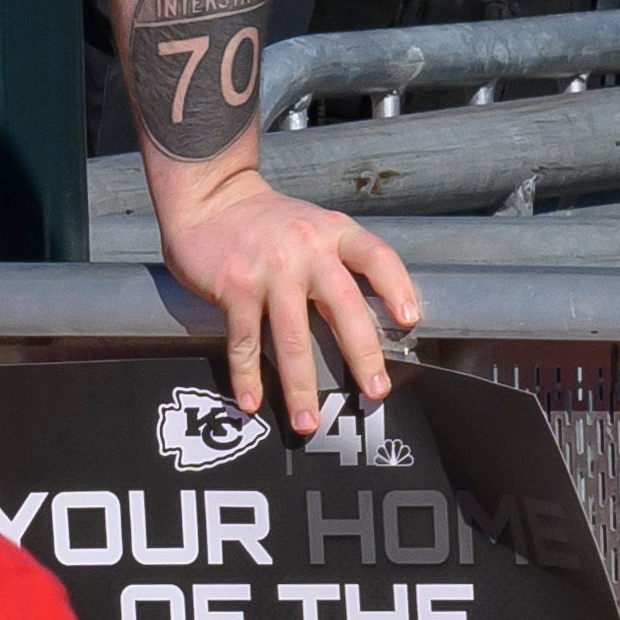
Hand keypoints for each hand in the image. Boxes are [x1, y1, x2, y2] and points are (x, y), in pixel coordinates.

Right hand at [147, 149, 423, 433]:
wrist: (210, 196)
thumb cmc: (269, 220)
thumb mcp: (315, 225)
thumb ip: (339, 259)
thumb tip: (374, 315)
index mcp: (334, 233)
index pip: (377, 257)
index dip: (397, 287)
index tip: (410, 321)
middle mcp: (306, 250)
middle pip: (343, 307)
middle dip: (362, 354)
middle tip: (376, 392)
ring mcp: (269, 271)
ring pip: (292, 337)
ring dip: (301, 386)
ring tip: (308, 422)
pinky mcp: (234, 288)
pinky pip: (244, 341)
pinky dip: (248, 376)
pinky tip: (253, 402)